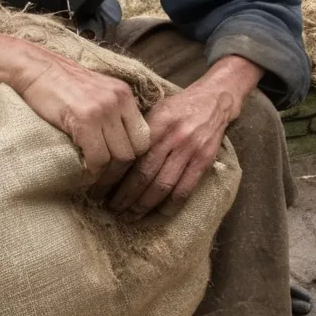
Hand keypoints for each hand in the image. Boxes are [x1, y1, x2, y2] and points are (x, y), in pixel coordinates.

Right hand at [11, 52, 150, 187]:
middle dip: (120, 171)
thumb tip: (117, 145)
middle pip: (134, 149)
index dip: (132, 157)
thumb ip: (111, 113)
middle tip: (106, 182)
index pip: (143, 136)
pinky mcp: (85, 119)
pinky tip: (83, 170)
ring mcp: (103, 109)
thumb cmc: (58, 84)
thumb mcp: (95, 92)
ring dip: (106, 174)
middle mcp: (119, 100)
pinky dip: (92, 170)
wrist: (34, 68)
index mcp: (124, 94)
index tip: (118, 169)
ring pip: (118, 157)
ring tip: (94, 182)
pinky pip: (98, 157)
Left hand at [107, 55, 262, 217]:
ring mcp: (190, 150)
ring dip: (144, 205)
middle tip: (111, 208)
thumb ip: (139, 132)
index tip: (101, 189)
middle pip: (144, 174)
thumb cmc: (179, 106)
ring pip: (163, 185)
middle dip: (125, 196)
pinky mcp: (204, 161)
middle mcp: (173, 137)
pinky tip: (157, 214)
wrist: (214, 99)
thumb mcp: (155, 110)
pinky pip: (185, 190)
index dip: (114, 177)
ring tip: (130, 216)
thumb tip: (112, 156)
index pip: (130, 156)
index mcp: (156, 122)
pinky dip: (170, 206)